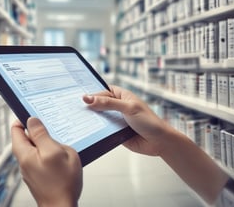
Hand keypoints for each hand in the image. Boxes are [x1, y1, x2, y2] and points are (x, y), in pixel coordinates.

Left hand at [11, 117, 81, 206]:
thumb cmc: (62, 184)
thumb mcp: (55, 152)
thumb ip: (42, 135)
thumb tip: (32, 121)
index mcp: (25, 153)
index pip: (16, 128)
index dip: (24, 118)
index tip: (34, 113)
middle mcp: (24, 160)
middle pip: (26, 137)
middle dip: (38, 130)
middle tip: (52, 128)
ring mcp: (31, 168)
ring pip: (35, 148)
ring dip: (45, 142)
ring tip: (59, 144)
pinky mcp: (38, 174)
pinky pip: (40, 157)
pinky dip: (48, 153)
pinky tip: (60, 157)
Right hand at [84, 85, 228, 203]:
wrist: (159, 142)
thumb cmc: (149, 121)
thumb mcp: (128, 108)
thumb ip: (108, 103)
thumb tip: (89, 98)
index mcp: (122, 96)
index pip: (103, 91)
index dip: (92, 93)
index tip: (78, 97)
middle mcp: (117, 106)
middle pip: (99, 104)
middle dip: (89, 106)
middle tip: (74, 108)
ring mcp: (116, 119)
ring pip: (99, 117)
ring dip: (92, 119)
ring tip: (77, 120)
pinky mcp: (115, 132)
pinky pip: (103, 130)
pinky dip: (96, 130)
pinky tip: (87, 131)